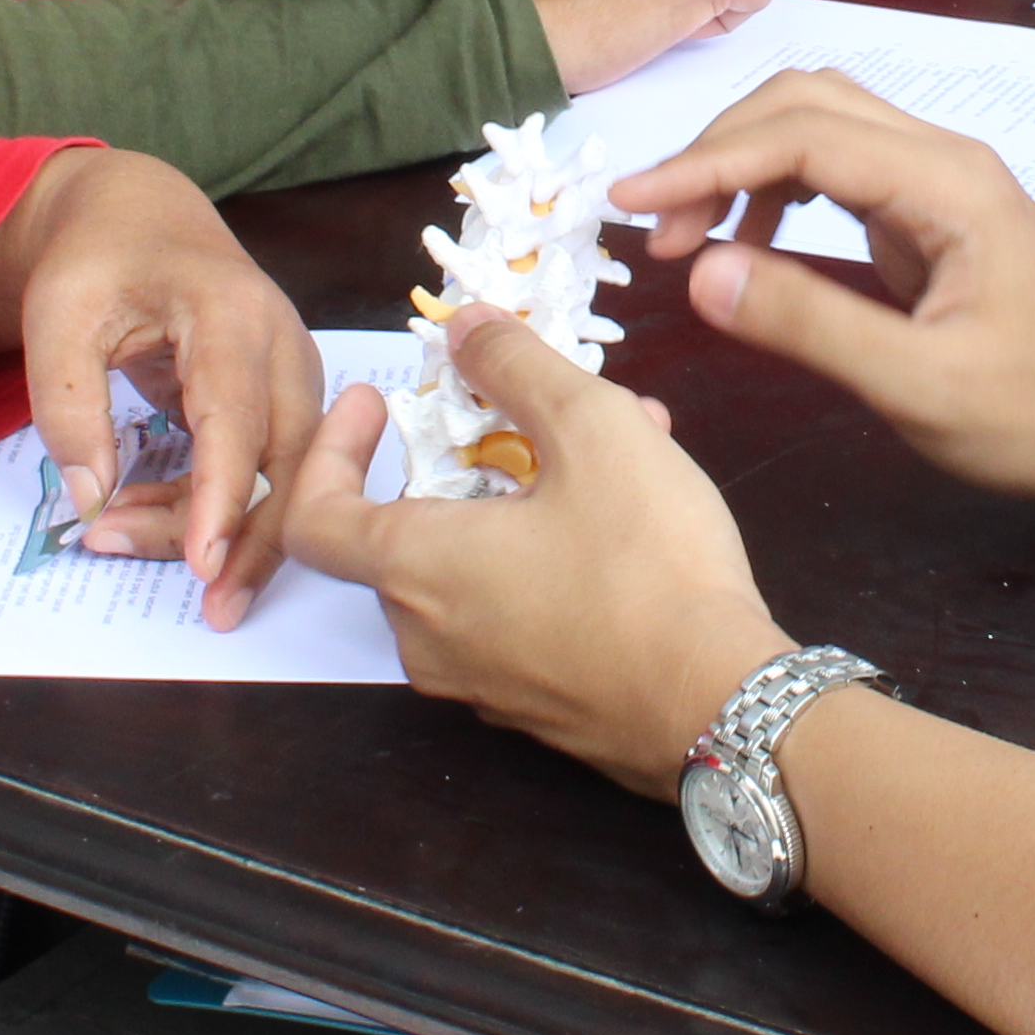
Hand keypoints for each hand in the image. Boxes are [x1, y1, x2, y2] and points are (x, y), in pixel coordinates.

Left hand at [0, 143, 323, 614]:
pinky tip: (148, 516)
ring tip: (123, 539)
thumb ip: (67, 404)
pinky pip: (267, 468)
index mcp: (232, 313)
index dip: (224, 496)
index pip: (239, 419)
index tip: (203, 564)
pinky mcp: (282, 397)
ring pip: (286, 475)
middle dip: (250, 540)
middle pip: (289, 461)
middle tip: (204, 607)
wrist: (138, 216)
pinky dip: (216, 504)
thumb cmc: (97, 259)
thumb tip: (90, 498)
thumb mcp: (57, 316)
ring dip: (222, 526)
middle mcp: (282, 344)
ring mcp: (292, 372)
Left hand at [280, 310, 792, 790]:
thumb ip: (517, 365)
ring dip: (514, 504)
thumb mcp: (591, 429)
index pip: (315, 515)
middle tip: (519, 416)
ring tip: (605, 453)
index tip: (375, 405)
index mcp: (416, 568)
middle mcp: (427, 637)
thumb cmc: (645, 564)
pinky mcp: (533, 709)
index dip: (328, 449)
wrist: (719, 704)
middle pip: (404, 538)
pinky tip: (628, 523)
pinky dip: (542, 560)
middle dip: (457, 463)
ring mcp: (479, 684)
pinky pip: (512, 618)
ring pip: (469, 573)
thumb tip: (463, 325)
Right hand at [614, 68, 1034, 504]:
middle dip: (716, 152)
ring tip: (688, 244)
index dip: (707, 162)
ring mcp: (935, 182)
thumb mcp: (918, 385)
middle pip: (804, 103)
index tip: (632, 206)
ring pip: (816, 126)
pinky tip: (745, 251)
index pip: (802, 135)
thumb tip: (703, 274)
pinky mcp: (926, 212)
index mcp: (944, 186)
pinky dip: (772, 194)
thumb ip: (809, 324)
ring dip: (740, 168)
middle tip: (657, 233)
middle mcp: (940, 161)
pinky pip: (833, 170)